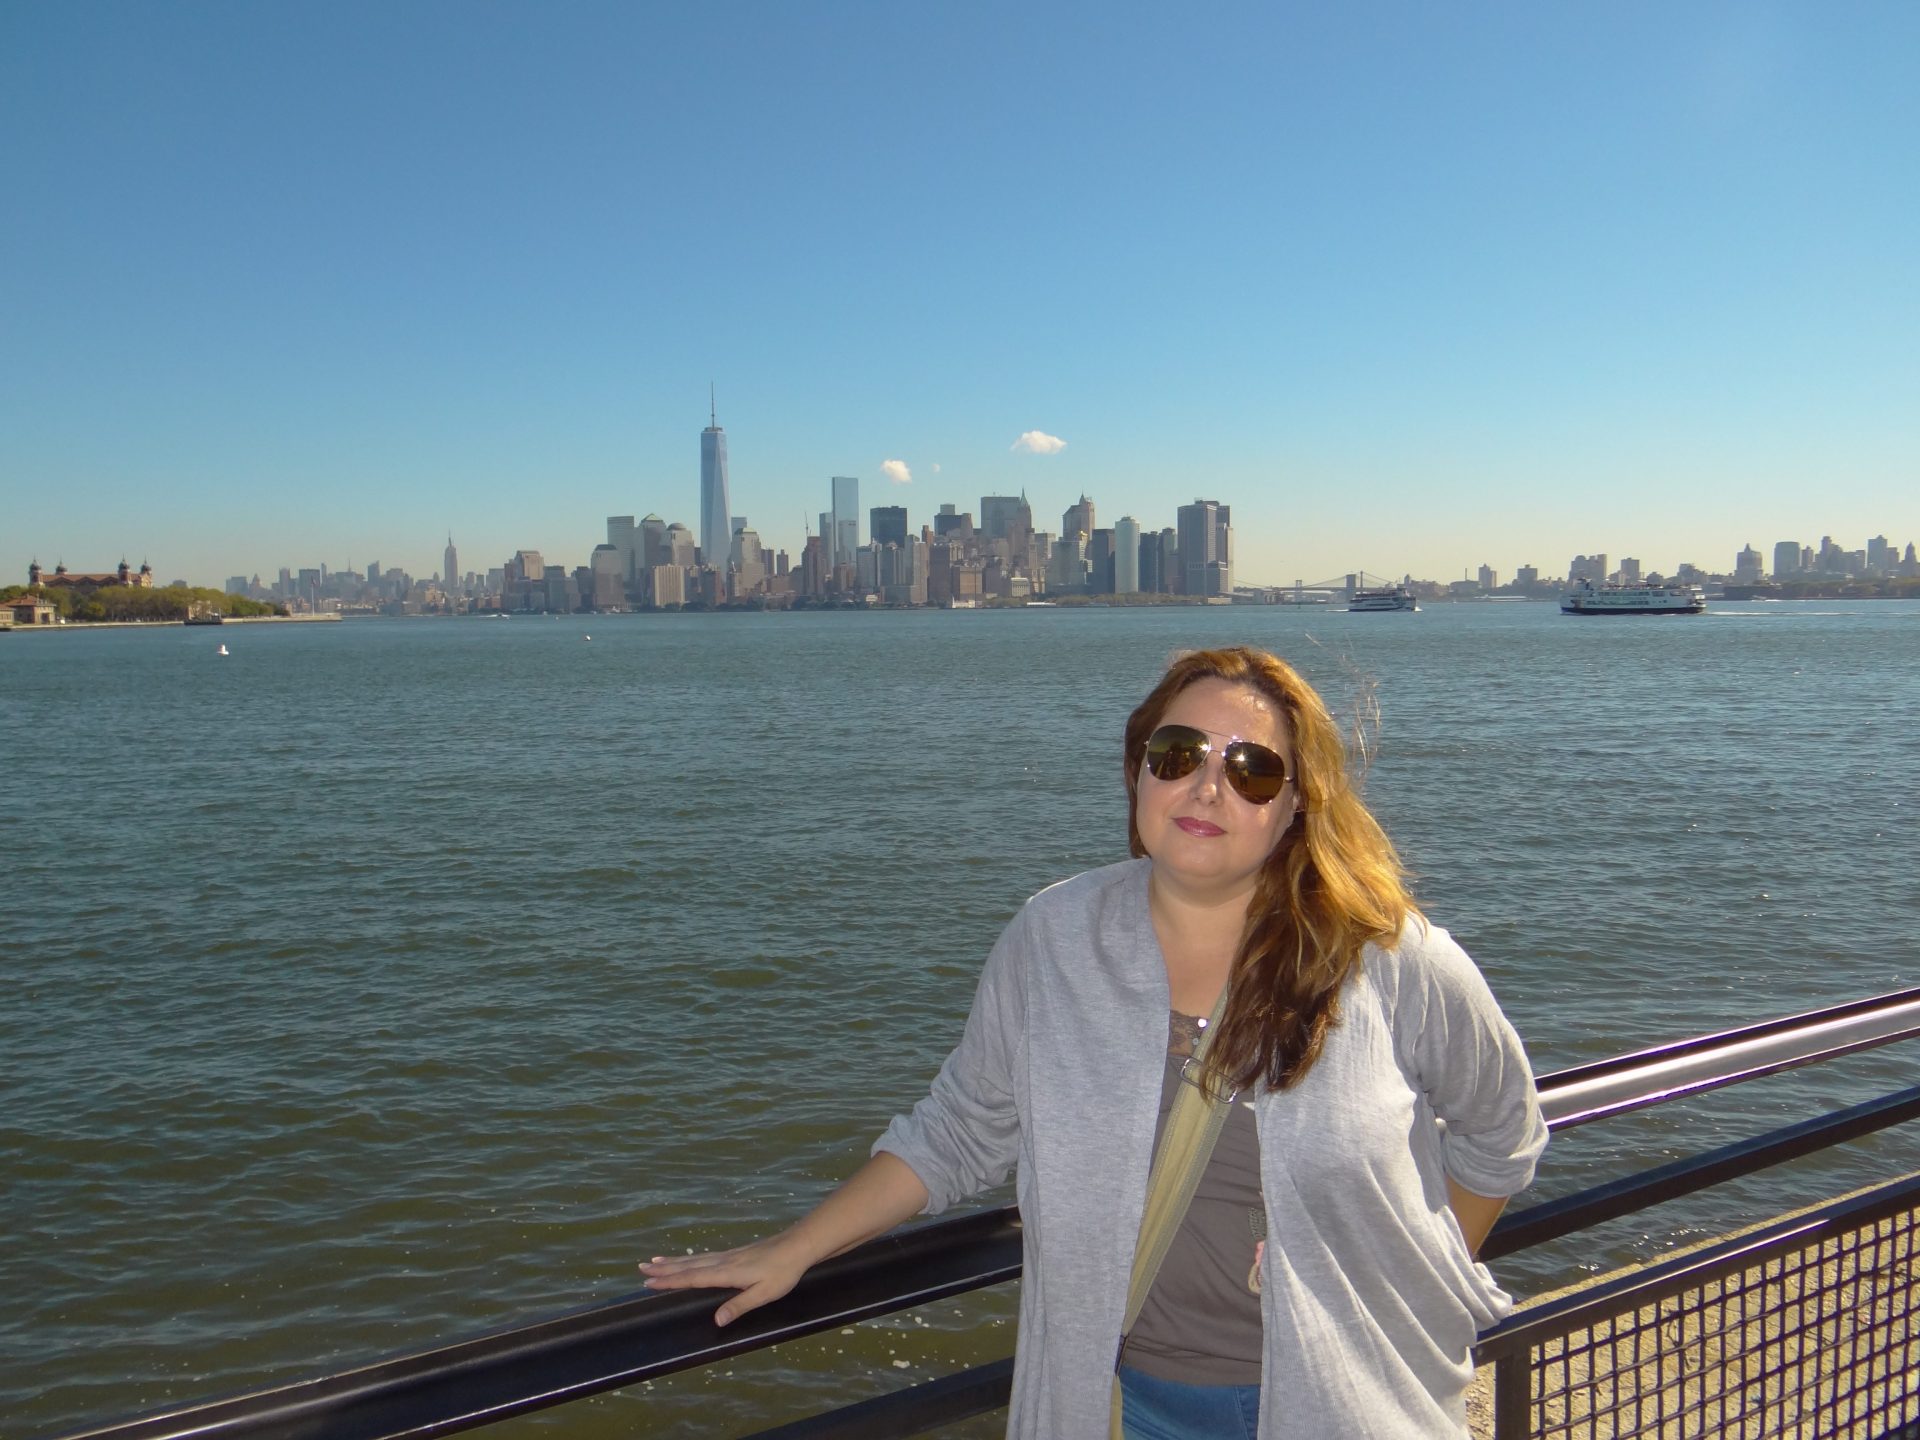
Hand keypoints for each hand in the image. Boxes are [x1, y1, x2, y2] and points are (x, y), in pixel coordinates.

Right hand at [639, 1233, 809, 1326]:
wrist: (797, 1246)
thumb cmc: (783, 1272)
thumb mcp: (764, 1293)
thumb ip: (739, 1306)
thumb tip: (716, 1321)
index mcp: (727, 1273)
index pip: (693, 1278)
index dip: (670, 1281)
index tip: (649, 1282)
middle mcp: (723, 1262)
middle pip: (688, 1266)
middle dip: (664, 1269)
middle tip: (641, 1269)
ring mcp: (729, 1256)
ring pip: (695, 1259)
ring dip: (674, 1262)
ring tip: (655, 1262)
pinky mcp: (735, 1254)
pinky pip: (705, 1257)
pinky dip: (690, 1259)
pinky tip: (689, 1260)